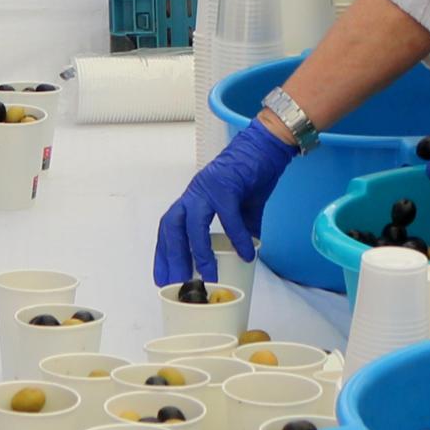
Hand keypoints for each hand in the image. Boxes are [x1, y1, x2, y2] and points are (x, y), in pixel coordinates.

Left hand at [159, 121, 296, 288]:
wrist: (268, 146)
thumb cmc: (253, 174)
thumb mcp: (244, 209)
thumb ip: (241, 230)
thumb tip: (244, 255)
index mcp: (193, 199)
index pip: (169, 229)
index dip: (163, 254)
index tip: (162, 279)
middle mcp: (194, 193)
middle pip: (172, 227)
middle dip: (172, 258)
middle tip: (177, 284)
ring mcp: (208, 188)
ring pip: (193, 224)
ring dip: (198, 252)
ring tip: (208, 277)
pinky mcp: (226, 184)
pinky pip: (228, 216)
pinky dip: (236, 237)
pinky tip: (245, 253)